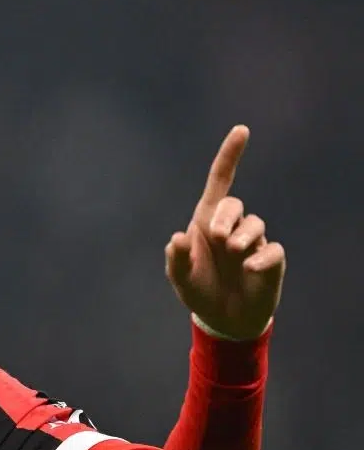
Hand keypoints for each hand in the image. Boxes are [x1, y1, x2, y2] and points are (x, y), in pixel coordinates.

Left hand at [165, 125, 285, 339]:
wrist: (224, 318)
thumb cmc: (199, 291)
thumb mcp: (180, 278)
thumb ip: (175, 259)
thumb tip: (176, 238)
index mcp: (206, 223)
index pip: (220, 183)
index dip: (229, 157)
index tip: (241, 130)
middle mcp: (231, 228)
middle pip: (234, 204)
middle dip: (226, 217)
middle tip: (217, 238)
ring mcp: (252, 243)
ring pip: (255, 224)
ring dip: (242, 236)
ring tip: (232, 253)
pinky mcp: (271, 260)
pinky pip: (273, 250)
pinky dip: (261, 257)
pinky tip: (249, 268)